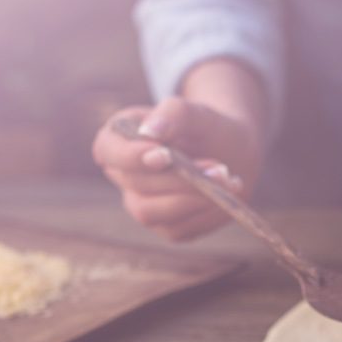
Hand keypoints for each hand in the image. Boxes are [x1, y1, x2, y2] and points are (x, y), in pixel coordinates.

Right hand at [93, 97, 262, 241]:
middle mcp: (123, 175)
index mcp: (119, 139)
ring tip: (227, 180)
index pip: (107, 151)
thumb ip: (174, 114)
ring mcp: (141, 204)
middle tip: (219, 169)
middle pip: (136, 184)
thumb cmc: (208, 129)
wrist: (234, 155)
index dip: (131, 157)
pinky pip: (178, 228)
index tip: (164, 155)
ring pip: (151, 212)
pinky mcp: (165, 226)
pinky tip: (226, 194)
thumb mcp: (198, 113)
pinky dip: (205, 212)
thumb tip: (150, 132)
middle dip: (178, 178)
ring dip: (192, 199)